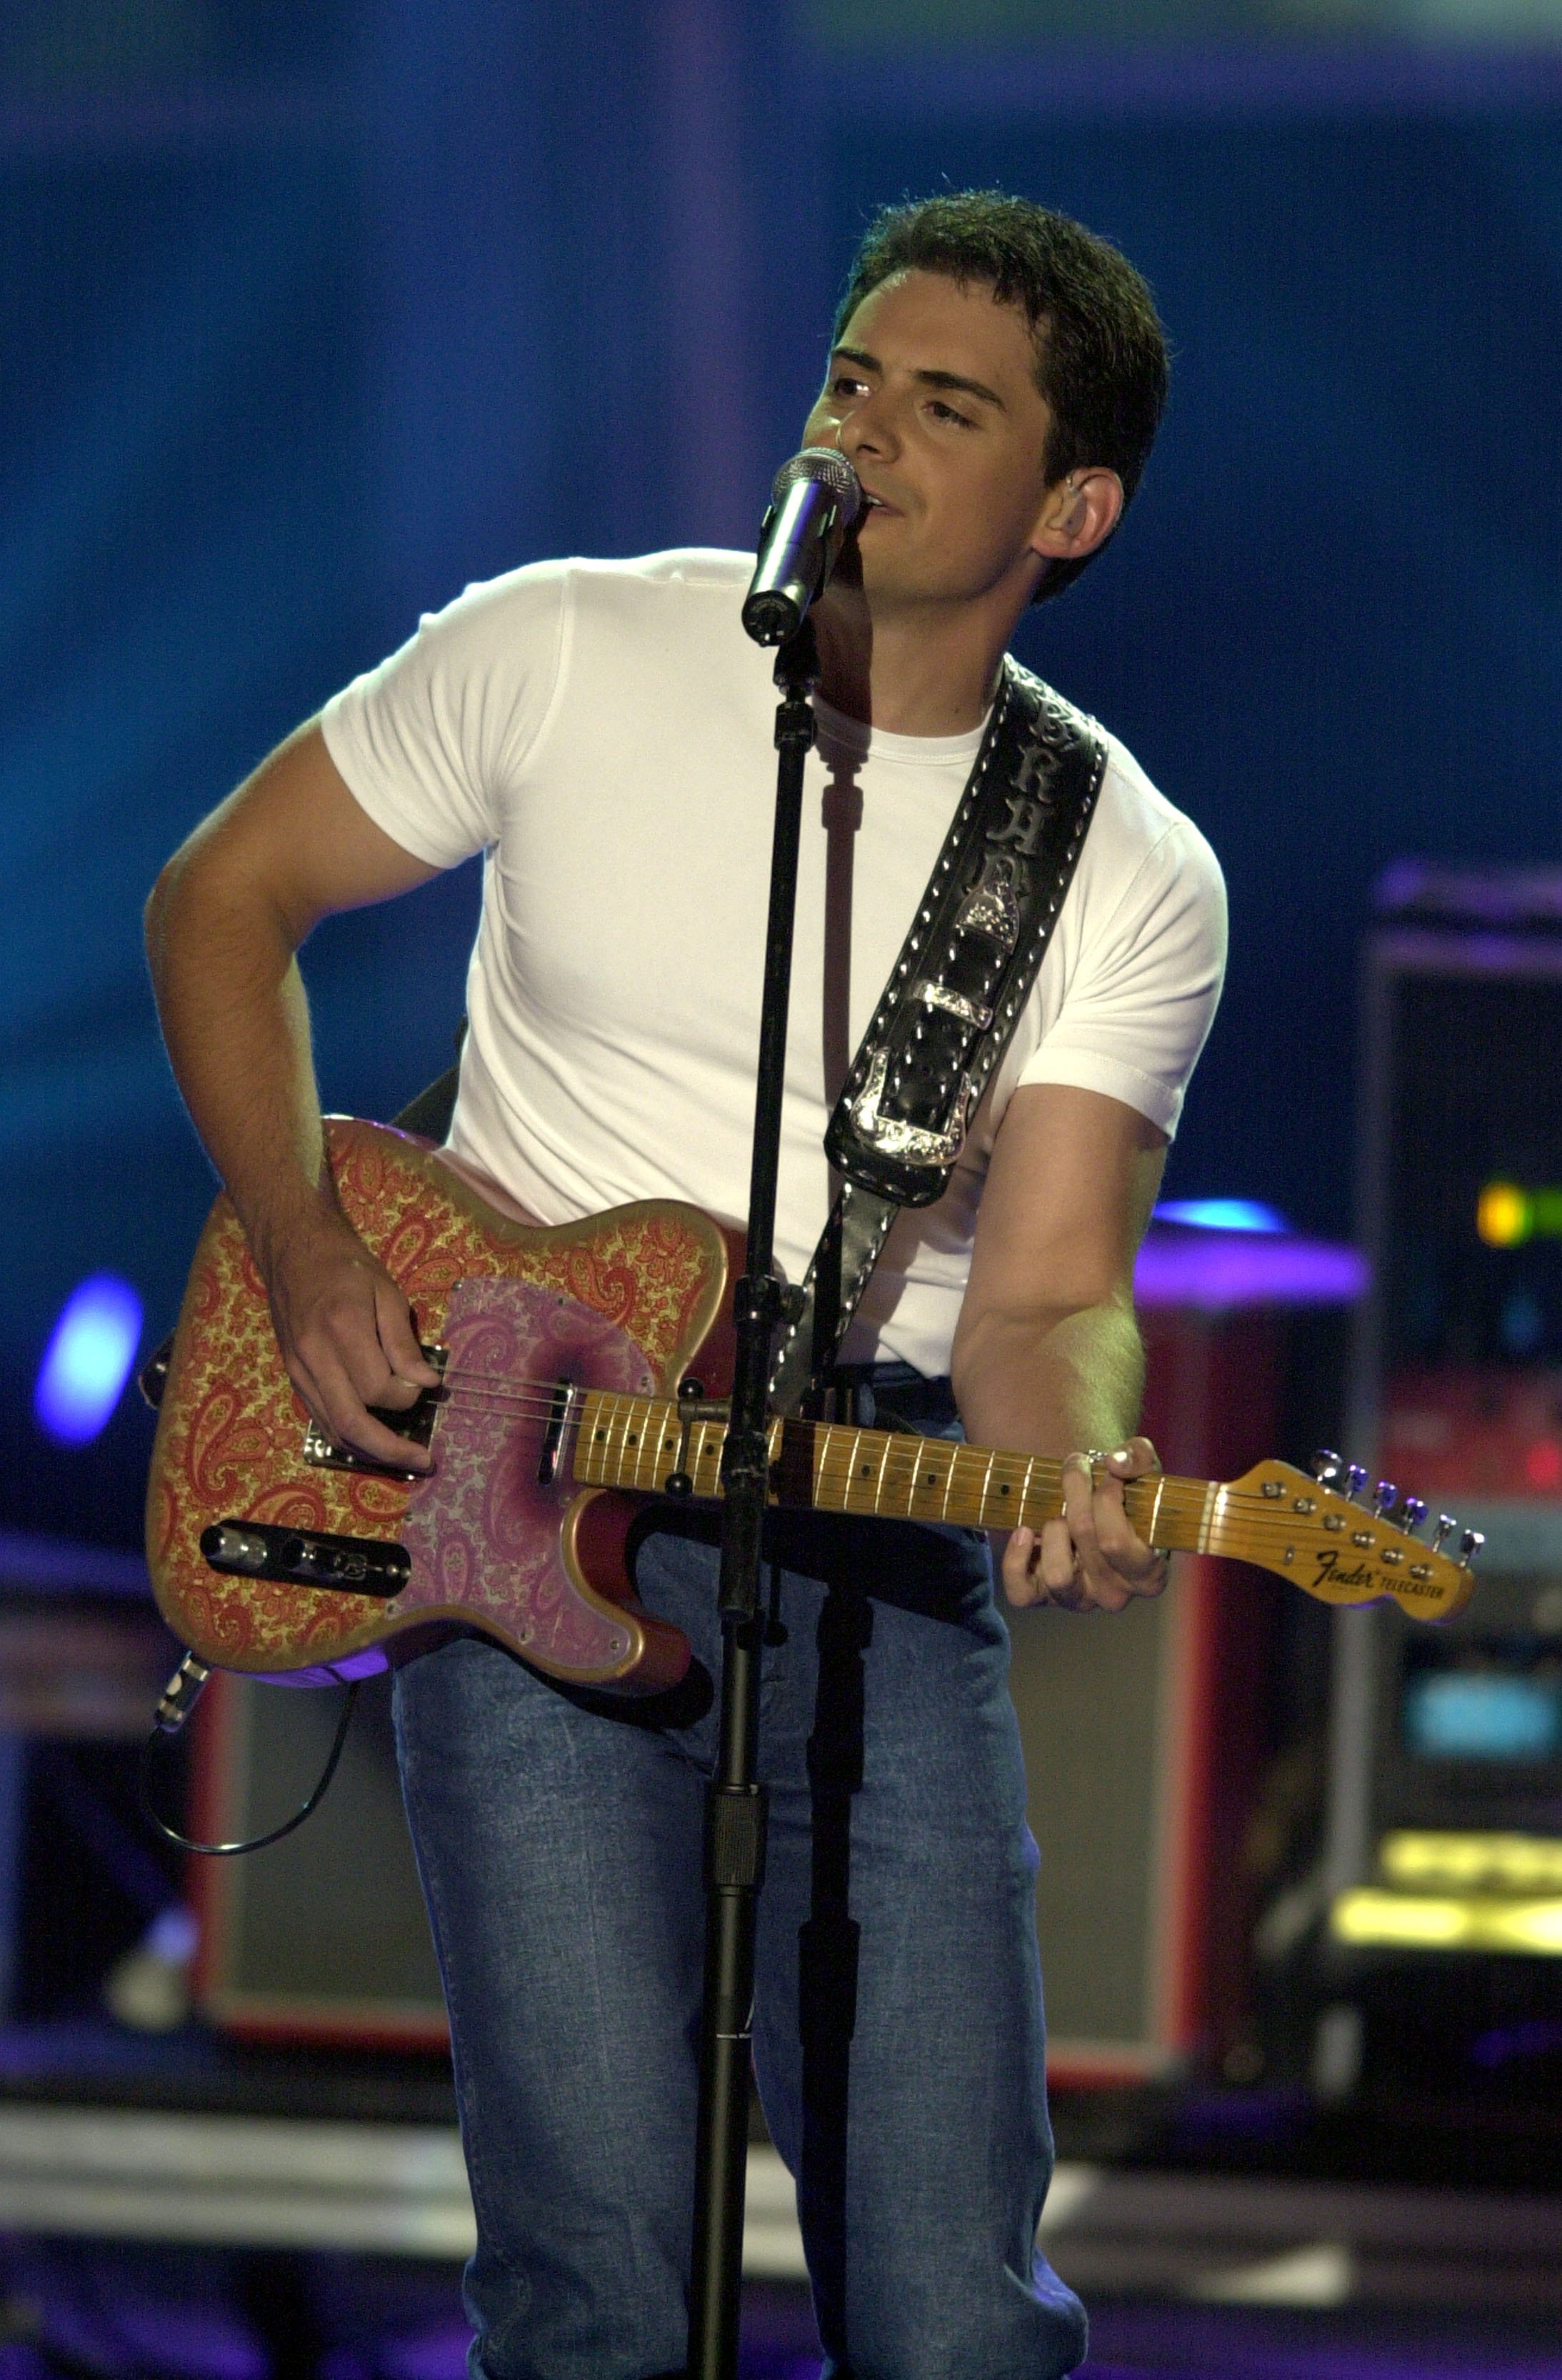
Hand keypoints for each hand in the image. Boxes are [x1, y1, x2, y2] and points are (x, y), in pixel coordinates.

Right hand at [264, 1209, 442, 1472]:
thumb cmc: (346, 1268)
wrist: (293, 1252)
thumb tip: (426, 1383)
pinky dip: (350, 1439)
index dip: (408, 1397)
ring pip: (334, 1431)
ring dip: (371, 1454)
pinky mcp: (293, 1379)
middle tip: (425, 1462)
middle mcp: (314, 1357)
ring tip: (404, 1459)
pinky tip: (375, 1442)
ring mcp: (298, 1372)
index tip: (428, 1386)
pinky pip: (322, 1421)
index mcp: (341, 1329)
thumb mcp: (386, 1291)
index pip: (378, 1389)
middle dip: (392, 1451)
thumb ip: (403, 1341)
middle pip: (352, 1424)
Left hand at [1001, 1437, 1167, 1612]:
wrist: (1089, 1506)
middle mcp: (1116, 1595)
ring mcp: (1079, 1600)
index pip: (1115, 1540)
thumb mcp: (1139, 1468)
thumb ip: (1138, 1457)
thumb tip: (1116, 1464)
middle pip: (1084, 1539)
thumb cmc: (1122, 1492)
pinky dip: (1015, 1560)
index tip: (1107, 1474)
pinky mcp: (1043, 1599)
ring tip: (1060, 1515)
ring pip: (1058, 1573)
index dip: (1106, 1498)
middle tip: (1077, 1475)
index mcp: (1148, 1575)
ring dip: (1053, 1530)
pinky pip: (1021, 1592)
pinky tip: (1025, 1531)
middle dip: (1076, 1495)